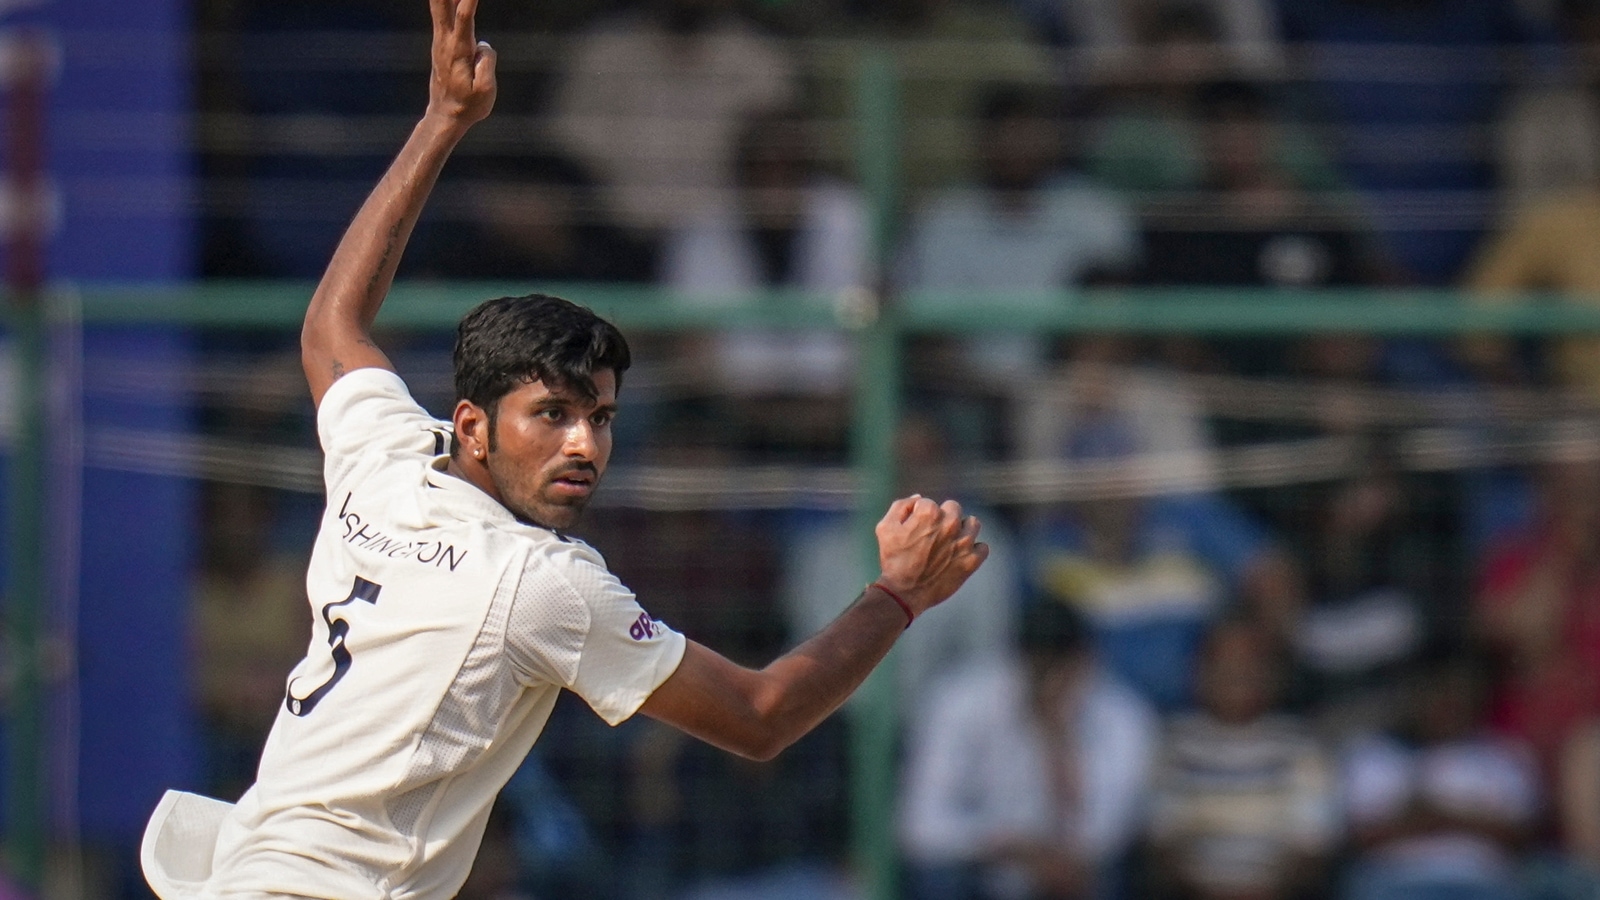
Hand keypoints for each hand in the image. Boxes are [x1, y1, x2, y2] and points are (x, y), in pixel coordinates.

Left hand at [427, 0, 496, 126]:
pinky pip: (441, 13)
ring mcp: (441, 40)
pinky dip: (443, 1)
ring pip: (439, 6)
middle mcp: (445, 41)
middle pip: (443, 5)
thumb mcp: (485, 92)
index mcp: (458, 51)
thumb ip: (486, 65)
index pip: (463, 17)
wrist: (445, 116)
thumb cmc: (469, 106)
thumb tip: (483, 45)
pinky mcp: (442, 42)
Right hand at [875, 495, 988, 615]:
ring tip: (950, 543)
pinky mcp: (971, 561)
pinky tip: (960, 556)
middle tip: (933, 536)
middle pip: (954, 508)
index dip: (919, 515)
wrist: (904, 592)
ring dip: (962, 530)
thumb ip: (901, 506)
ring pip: (973, 524)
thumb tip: (919, 498)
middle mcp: (950, 524)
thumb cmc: (893, 559)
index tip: (915, 530)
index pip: (929, 503)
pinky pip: (983, 547)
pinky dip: (974, 551)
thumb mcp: (885, 527)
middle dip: (944, 518)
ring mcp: (963, 543)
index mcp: (929, 513)